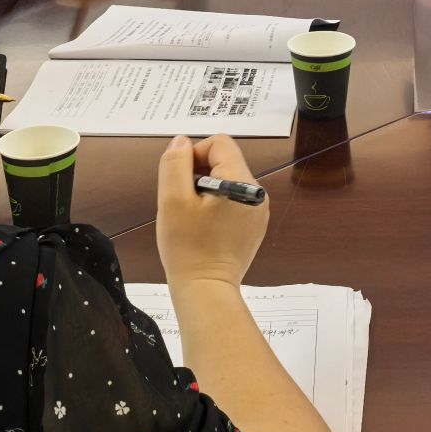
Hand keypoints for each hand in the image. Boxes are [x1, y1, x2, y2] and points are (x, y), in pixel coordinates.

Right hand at [157, 134, 266, 290]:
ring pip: (228, 180)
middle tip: (183, 201)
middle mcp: (257, 193)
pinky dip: (216, 205)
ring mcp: (258, 211)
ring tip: (193, 216)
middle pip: (225, 161)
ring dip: (206, 190)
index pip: (219, 144)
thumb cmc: (187, 247)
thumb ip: (175, 164)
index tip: (180, 181)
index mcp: (242, 182)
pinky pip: (234, 200)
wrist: (205, 290)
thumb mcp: (172, 200)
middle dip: (199, 174)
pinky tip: (204, 227)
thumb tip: (182, 142)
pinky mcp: (254, 226)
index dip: (194, 155)